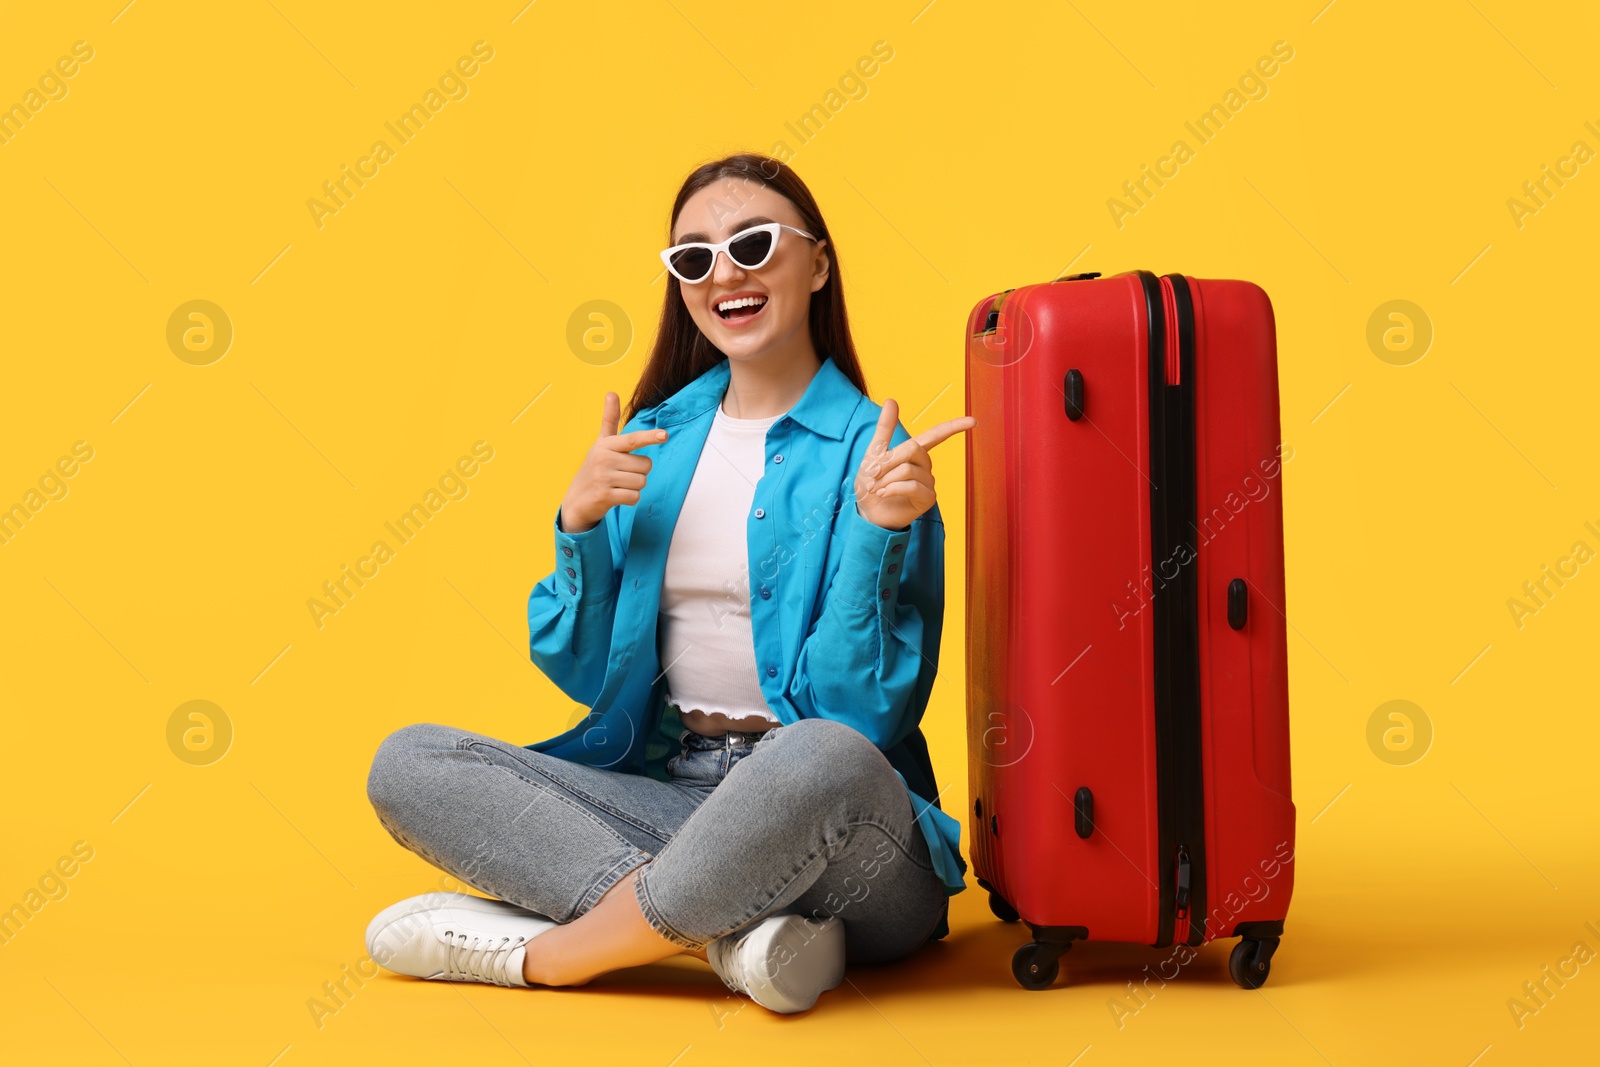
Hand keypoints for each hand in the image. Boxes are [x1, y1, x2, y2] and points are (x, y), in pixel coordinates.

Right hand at [559, 391, 668, 532]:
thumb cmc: (595, 468)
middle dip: (639, 472)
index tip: (664, 435)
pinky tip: (617, 496)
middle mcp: (604, 459)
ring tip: (618, 485)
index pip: (633, 440)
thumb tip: (611, 392)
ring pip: (642, 482)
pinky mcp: (605, 496)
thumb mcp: (602, 443)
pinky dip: (630, 499)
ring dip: (635, 486)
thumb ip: (610, 420)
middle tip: (622, 474)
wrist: (577, 500)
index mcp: (606, 445)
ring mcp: (604, 478)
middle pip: (645, 465)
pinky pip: (634, 497)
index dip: (650, 436)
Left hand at [855, 398, 976, 530]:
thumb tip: (891, 400)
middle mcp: (926, 465)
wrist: (867, 511)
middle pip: (913, 448)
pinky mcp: (928, 499)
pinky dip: (892, 488)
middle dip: (888, 460)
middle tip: (872, 472)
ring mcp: (929, 482)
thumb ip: (885, 428)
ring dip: (886, 478)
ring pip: (908, 469)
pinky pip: (911, 486)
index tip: (974, 421)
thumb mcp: (874, 453)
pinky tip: (884, 494)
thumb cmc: (871, 482)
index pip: (937, 435)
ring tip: (876, 487)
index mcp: (915, 452)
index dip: (955, 427)